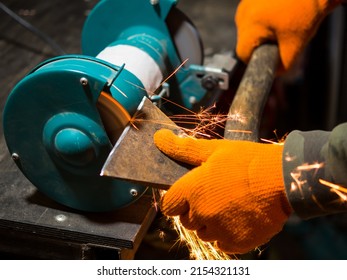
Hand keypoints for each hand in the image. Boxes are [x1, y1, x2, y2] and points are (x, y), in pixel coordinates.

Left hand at [154, 129, 291, 253]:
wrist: (283, 179)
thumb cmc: (247, 161)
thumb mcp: (214, 149)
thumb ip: (183, 148)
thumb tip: (159, 138)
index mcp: (191, 190)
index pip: (168, 205)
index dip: (177, 200)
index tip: (189, 194)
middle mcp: (201, 214)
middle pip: (186, 220)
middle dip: (195, 210)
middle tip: (215, 195)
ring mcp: (218, 231)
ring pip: (203, 233)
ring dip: (210, 223)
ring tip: (229, 205)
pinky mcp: (236, 243)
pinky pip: (221, 243)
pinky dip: (226, 234)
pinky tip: (239, 218)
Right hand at [235, 0, 340, 71]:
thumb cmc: (305, 12)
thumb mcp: (295, 45)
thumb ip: (282, 65)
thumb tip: (274, 73)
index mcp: (249, 26)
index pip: (243, 54)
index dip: (256, 59)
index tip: (270, 56)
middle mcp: (242, 13)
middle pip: (246, 40)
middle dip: (262, 42)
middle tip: (282, 36)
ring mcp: (245, 2)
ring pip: (249, 27)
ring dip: (263, 29)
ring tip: (283, 22)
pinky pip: (253, 14)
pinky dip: (265, 16)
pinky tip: (280, 11)